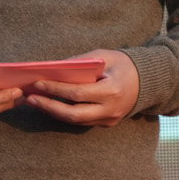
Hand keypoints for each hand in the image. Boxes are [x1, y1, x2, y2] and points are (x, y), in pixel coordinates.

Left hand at [24, 49, 138, 127]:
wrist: (148, 81)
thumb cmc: (124, 64)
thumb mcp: (105, 55)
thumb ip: (81, 61)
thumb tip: (54, 67)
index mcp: (112, 91)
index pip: (77, 94)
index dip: (55, 89)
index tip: (37, 83)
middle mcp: (110, 110)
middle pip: (73, 114)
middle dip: (49, 107)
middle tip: (30, 99)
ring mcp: (109, 119)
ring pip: (75, 121)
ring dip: (53, 112)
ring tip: (35, 102)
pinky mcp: (107, 123)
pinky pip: (82, 121)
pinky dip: (64, 114)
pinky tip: (51, 105)